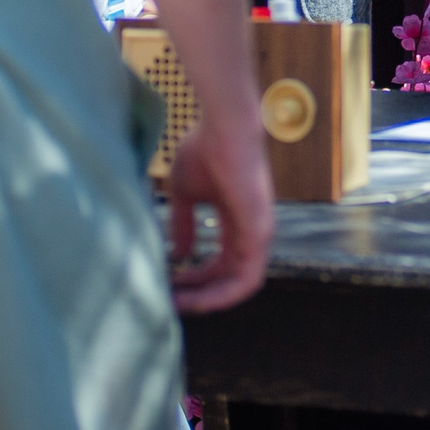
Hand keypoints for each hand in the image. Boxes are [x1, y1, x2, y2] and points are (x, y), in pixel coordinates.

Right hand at [162, 113, 275, 313]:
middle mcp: (252, 230)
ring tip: (178, 305)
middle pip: (229, 279)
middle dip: (199, 295)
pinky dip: (222, 293)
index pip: (220, 263)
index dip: (195, 279)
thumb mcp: (186, 193)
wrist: (223, 124)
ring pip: (240, 285)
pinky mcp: (260, 231)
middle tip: (170, 303)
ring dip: (209, 300)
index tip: (168, 284)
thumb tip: (180, 254)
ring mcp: (260, 232)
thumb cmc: (205, 148)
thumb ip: (184, 223)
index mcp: (237, 221)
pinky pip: (247, 279)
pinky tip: (196, 296)